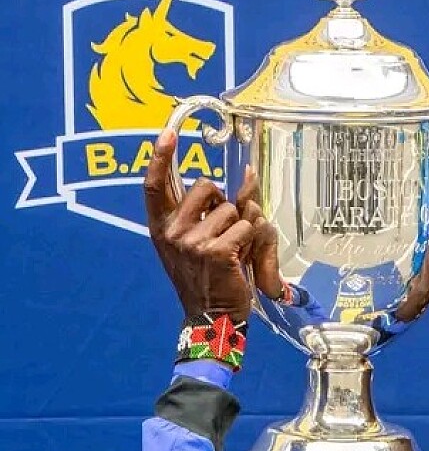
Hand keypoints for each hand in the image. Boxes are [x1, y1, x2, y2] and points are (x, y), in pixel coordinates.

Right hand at [144, 129, 281, 321]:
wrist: (212, 317)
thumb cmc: (208, 278)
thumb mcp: (196, 242)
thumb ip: (210, 211)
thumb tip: (248, 175)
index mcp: (162, 228)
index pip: (154, 186)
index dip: (159, 157)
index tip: (167, 133)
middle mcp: (172, 232)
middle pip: (206, 186)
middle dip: (223, 202)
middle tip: (223, 232)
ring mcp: (192, 241)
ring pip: (233, 209)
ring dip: (241, 227)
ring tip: (232, 252)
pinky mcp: (216, 251)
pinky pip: (248, 228)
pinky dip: (252, 241)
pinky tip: (241, 259)